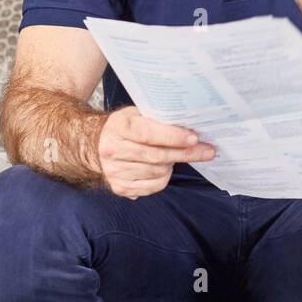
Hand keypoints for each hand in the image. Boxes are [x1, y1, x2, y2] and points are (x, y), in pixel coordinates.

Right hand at [95, 107, 214, 199]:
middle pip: (157, 156)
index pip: (149, 134)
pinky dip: (165, 178)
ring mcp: (114, 171)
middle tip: (207, 151)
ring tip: (175, 155)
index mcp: (119, 127)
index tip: (194, 138)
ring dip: (172, 164)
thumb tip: (190, 125)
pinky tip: (164, 168)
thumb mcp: (137, 113)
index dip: (173, 137)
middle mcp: (113, 150)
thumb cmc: (126, 126)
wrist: (95, 143)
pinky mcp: (119, 187)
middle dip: (185, 153)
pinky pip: (154, 186)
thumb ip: (159, 118)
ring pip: (158, 172)